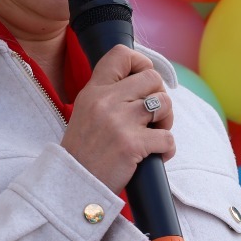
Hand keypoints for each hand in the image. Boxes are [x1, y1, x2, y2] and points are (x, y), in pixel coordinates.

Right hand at [60, 45, 174, 193]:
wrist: (73, 185)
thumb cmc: (83, 152)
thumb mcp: (85, 112)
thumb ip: (108, 96)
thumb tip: (143, 84)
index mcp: (93, 91)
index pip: (121, 55)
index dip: (141, 62)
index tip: (145, 82)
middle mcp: (106, 100)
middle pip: (152, 77)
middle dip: (160, 96)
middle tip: (153, 117)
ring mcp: (120, 121)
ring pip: (164, 103)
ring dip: (166, 120)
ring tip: (155, 134)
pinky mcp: (132, 144)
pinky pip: (167, 137)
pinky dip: (167, 149)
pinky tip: (156, 155)